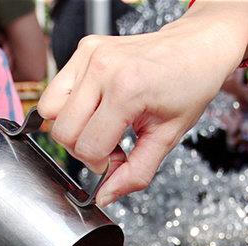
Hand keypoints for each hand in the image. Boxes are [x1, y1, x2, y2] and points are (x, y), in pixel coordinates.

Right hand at [37, 0, 247, 204]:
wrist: (197, 47)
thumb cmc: (189, 86)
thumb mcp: (167, 138)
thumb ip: (135, 173)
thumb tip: (105, 196)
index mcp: (127, 89)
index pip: (87, 147)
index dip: (101, 164)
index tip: (119, 158)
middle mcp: (103, 68)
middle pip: (63, 131)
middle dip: (84, 148)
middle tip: (111, 143)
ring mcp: (91, 54)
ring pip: (50, 110)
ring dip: (73, 127)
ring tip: (102, 124)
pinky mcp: (85, 48)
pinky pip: (57, 89)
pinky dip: (71, 106)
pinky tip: (97, 106)